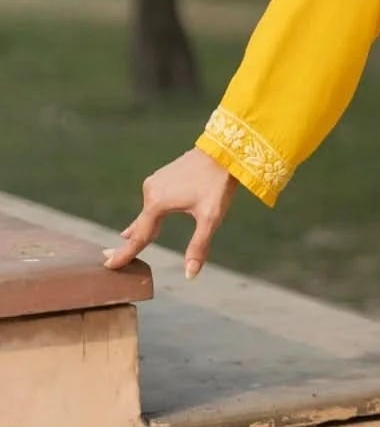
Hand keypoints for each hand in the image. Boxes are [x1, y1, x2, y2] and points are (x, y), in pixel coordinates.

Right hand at [101, 148, 238, 281]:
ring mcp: (154, 182)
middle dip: (128, 242)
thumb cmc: (217, 185)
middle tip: (109, 258)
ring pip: (146, 211)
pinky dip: (148, 213)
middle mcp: (150, 191)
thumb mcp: (210, 218)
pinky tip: (147, 217)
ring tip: (125, 238)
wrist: (223, 151)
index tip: (109, 266)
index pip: (139, 237)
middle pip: (139, 225)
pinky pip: (152, 200)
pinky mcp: (162, 176)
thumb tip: (190, 274)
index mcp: (157, 203)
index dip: (125, 254)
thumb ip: (198, 247)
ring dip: (139, 226)